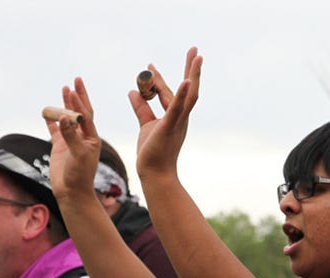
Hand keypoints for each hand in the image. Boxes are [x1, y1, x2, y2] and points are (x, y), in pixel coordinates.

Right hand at [44, 77, 101, 201]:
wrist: (72, 193)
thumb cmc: (80, 176)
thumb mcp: (78, 155)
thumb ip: (71, 136)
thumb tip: (65, 117)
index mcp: (92, 138)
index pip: (85, 115)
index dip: (80, 101)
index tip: (74, 88)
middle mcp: (82, 137)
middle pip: (79, 112)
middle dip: (77, 97)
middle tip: (75, 80)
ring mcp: (71, 141)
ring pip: (67, 118)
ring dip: (65, 105)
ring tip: (64, 89)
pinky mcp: (60, 147)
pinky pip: (55, 129)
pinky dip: (51, 120)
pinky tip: (47, 112)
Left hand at [128, 47, 202, 181]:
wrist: (155, 174)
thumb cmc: (152, 153)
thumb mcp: (145, 125)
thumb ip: (141, 108)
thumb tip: (132, 91)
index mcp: (174, 117)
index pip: (168, 93)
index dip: (159, 78)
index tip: (149, 66)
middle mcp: (180, 117)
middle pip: (188, 89)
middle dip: (191, 69)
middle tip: (195, 50)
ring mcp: (178, 122)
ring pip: (189, 95)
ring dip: (194, 75)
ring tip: (197, 57)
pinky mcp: (170, 127)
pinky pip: (177, 109)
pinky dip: (182, 94)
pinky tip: (186, 81)